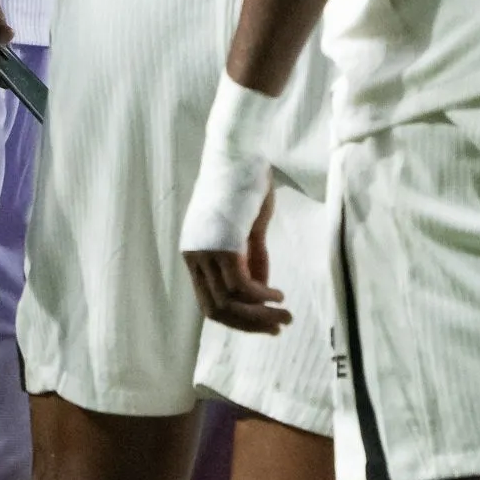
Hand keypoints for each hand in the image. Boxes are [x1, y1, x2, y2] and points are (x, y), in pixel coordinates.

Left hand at [182, 160, 291, 332]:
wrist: (239, 151)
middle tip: (279, 327)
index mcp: (195, 253)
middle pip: (216, 309)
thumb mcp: (248, 226)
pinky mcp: (222, 245)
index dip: (238, 319)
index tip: (266, 323)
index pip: (210, 302)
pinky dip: (261, 296)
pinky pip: (242, 285)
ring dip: (259, 314)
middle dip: (250, 324)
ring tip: (285, 314)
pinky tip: (278, 295)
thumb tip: (261, 289)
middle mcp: (194, 257)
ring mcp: (205, 252)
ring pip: (228, 302)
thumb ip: (251, 257)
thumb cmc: (245, 182)